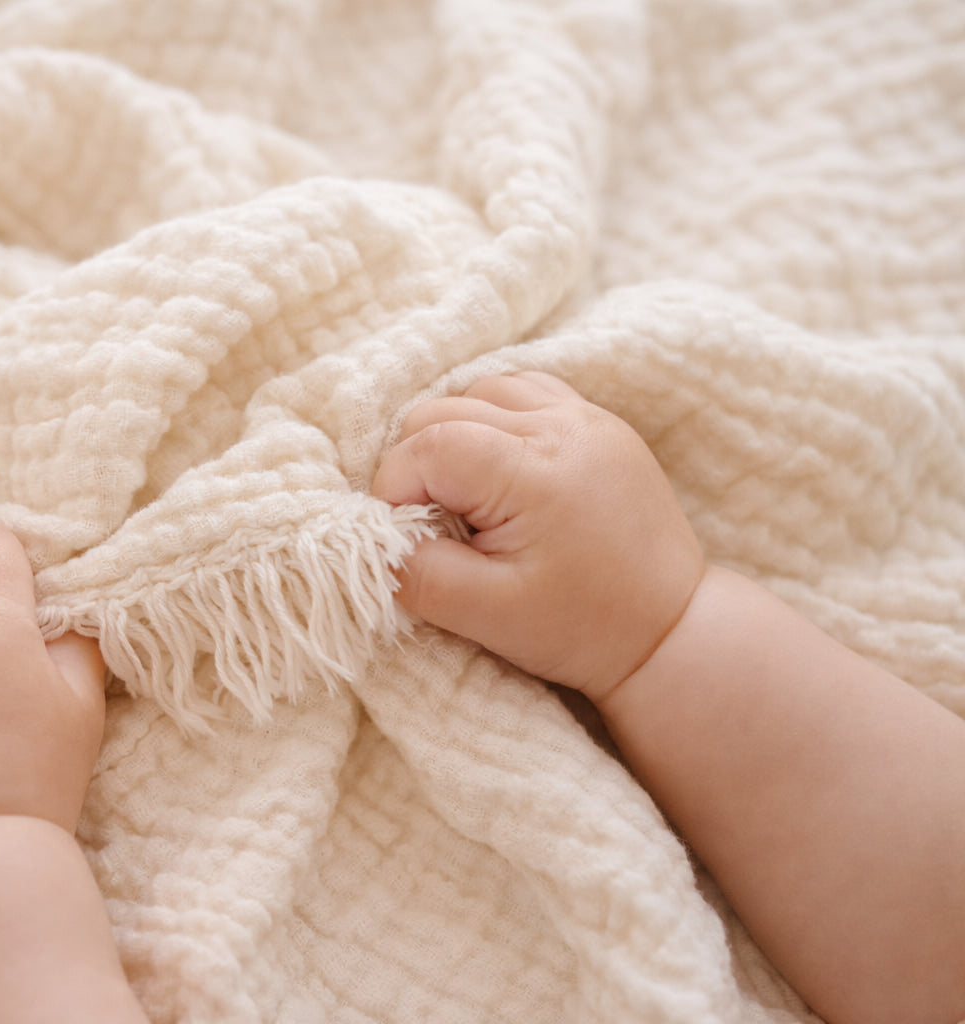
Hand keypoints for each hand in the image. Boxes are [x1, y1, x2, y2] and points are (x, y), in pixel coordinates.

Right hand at [371, 372, 704, 700]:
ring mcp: (585, 417)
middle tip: (434, 525)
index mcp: (536, 472)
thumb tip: (374, 538)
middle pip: (444, 409)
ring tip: (464, 497)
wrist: (671, 631)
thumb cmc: (580, 628)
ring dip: (453, 434)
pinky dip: (492, 419)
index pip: (426, 446)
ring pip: (480, 389)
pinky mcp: (597, 422)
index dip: (395, 490)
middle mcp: (562, 427)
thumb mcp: (485, 615)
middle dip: (417, 464)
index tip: (406, 539)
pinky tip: (495, 469)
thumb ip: (418, 573)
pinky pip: (523, 391)